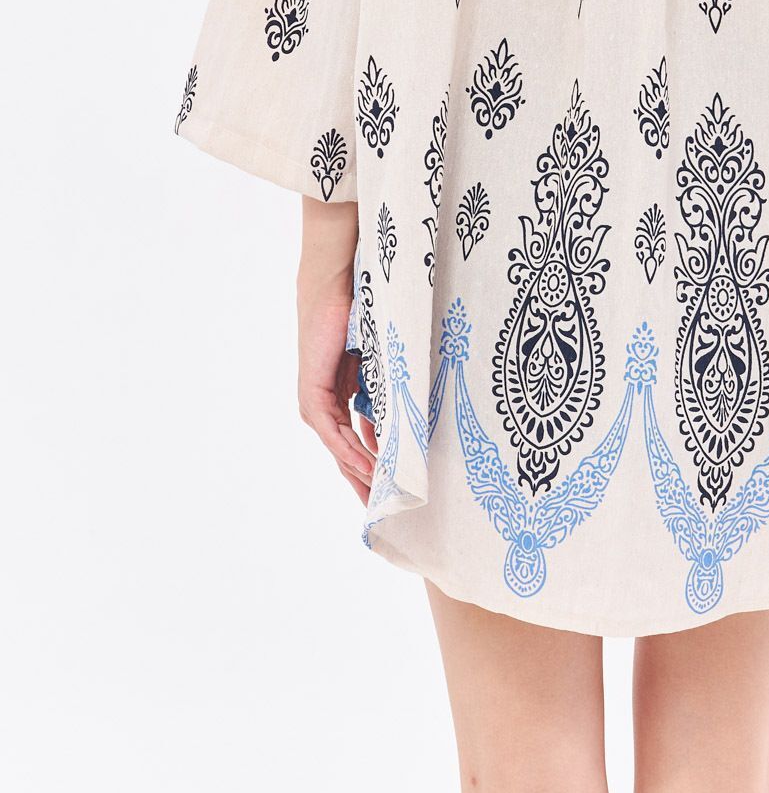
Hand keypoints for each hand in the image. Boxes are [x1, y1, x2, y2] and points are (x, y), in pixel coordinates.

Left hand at [296, 195, 376, 503]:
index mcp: (350, 389)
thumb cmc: (366, 303)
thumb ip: (398, 378)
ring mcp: (319, 398)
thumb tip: (430, 399)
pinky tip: (369, 469)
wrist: (335, 275)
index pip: (363, 438)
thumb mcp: (390, 351)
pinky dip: (350, 452)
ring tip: (382, 501)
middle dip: (367, 484)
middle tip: (388, 516)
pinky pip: (333, 433)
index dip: (380, 465)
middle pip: (348, 453)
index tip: (398, 491)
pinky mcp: (313, 392)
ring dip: (360, 475)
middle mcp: (332, 398)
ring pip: (340, 449)